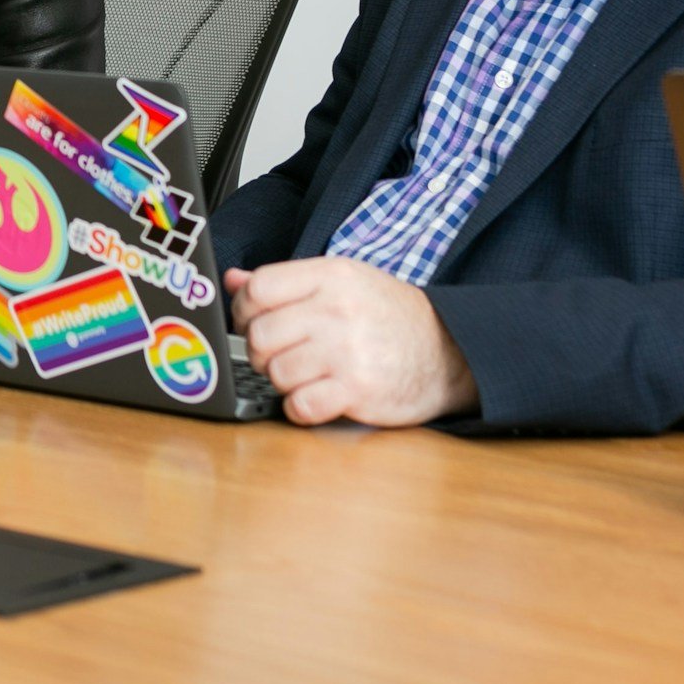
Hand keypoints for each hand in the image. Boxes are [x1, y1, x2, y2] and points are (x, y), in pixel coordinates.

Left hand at [225, 257, 477, 425]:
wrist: (450, 351)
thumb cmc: (390, 316)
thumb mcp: (343, 283)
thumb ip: (286, 283)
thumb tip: (233, 280)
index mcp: (331, 276)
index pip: (258, 288)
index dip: (244, 311)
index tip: (253, 323)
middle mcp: (337, 309)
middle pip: (260, 335)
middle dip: (261, 352)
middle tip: (281, 355)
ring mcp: (348, 350)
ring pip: (276, 372)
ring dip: (283, 381)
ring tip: (306, 375)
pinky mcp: (358, 390)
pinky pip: (300, 405)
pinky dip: (301, 407)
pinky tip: (317, 397)